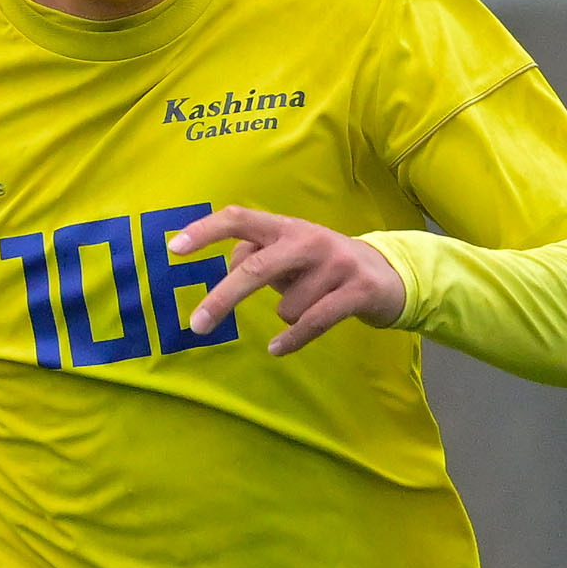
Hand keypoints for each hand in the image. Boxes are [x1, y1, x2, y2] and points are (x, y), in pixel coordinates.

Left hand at [167, 206, 405, 355]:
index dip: (205, 231)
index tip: (174, 249)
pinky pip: (312, 322)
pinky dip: (291, 340)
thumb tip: (229, 268)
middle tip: (197, 325)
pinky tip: (277, 348)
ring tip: (312, 303)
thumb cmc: (326, 266)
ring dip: (289, 314)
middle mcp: (309, 239)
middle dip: (223, 298)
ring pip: (286, 306)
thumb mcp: (292, 255)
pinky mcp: (357, 290)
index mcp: (287, 227)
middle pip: (255, 268)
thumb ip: (259, 258)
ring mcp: (336, 264)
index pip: (239, 219)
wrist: (392, 274)